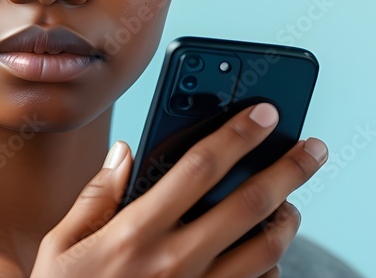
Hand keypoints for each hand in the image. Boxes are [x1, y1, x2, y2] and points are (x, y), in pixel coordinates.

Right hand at [30, 102, 327, 277]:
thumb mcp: (63, 246)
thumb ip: (96, 196)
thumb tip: (124, 153)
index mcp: (135, 232)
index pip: (200, 167)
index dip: (238, 134)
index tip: (265, 113)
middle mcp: (175, 261)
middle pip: (250, 203)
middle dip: (290, 169)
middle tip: (313, 148)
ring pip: (267, 248)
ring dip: (288, 218)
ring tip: (290, 204)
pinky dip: (272, 265)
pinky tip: (267, 253)